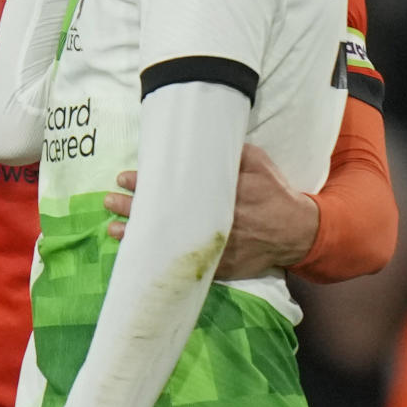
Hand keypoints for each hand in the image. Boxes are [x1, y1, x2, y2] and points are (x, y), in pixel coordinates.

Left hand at [103, 147, 318, 276]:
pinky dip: (159, 260)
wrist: (297, 232)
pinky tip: (138, 256)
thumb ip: (231, 153)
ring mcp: (214, 247)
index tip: (125, 178)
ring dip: (138, 237)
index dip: (147, 184)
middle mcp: (214, 221)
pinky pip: (182, 264)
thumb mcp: (257, 163)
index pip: (174, 188)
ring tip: (112, 230)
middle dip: (134, 209)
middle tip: (110, 201)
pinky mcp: (217, 267)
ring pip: (169, 243)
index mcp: (222, 193)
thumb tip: (201, 139)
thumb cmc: (275, 193)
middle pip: (165, 216)